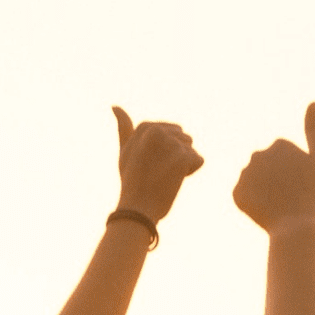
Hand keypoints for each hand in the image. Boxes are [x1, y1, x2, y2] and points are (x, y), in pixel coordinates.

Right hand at [112, 107, 203, 223]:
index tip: (150, 164)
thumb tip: (115, 105)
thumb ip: (124, 128)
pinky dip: (190, 172)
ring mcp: (171, 144)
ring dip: (183, 164)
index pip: (172, 132)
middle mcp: (157, 131)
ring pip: (191, 149)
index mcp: (145, 127)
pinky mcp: (183, 157)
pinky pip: (198, 160)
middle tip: (157, 172)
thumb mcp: (125, 151)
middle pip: (184, 139)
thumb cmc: (131, 182)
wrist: (137, 209)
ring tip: (165, 176)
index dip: (164, 151)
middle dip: (176, 156)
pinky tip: (174, 180)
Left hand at [233, 101, 314, 232]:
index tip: (302, 182)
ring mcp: (245, 174)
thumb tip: (314, 101)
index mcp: (278, 144)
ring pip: (254, 180)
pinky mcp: (236, 193)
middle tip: (290, 195)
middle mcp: (258, 154)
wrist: (297, 226)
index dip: (294, 170)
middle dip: (274, 177)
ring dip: (263, 189)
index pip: (282, 155)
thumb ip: (314, 129)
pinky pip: (244, 195)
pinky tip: (265, 210)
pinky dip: (253, 203)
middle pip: (266, 165)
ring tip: (278, 204)